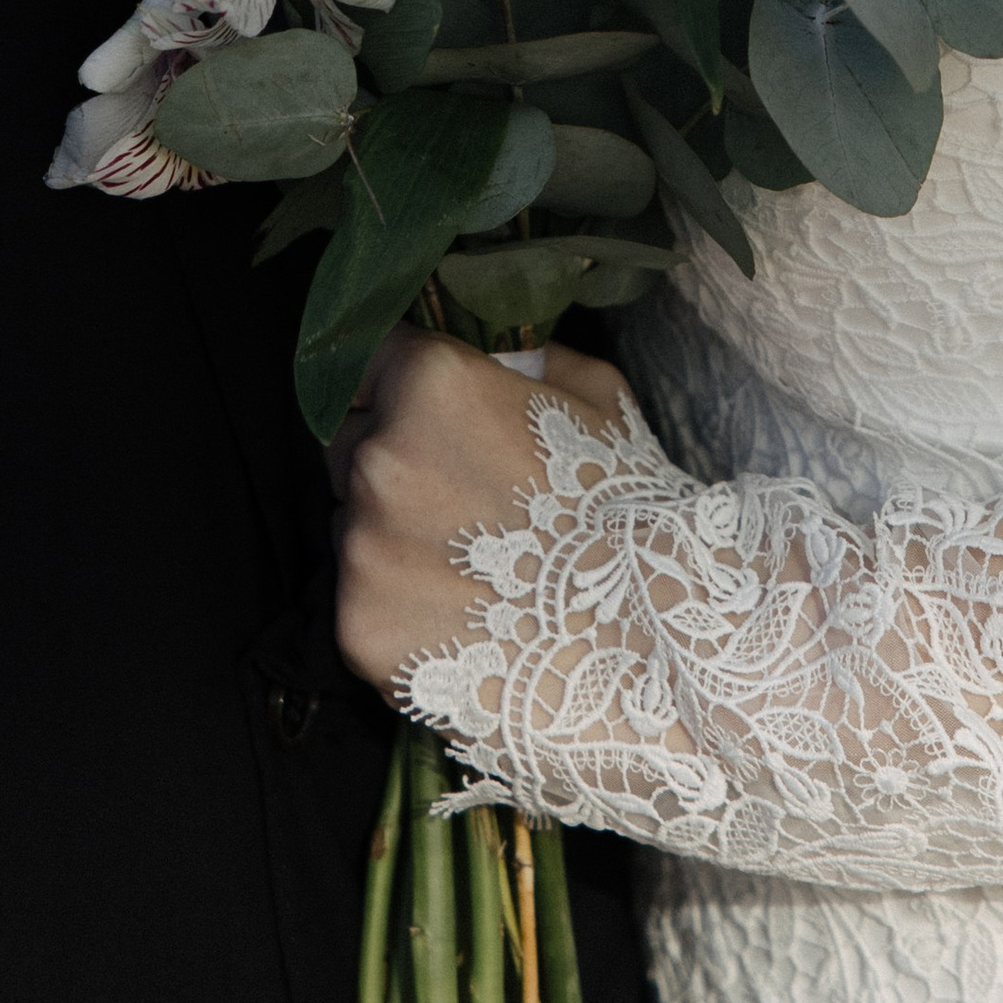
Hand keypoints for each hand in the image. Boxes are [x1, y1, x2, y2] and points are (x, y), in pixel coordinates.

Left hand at [334, 328, 630, 691]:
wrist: (654, 641)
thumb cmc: (632, 509)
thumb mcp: (595, 395)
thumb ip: (523, 362)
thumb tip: (489, 361)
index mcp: (430, 386)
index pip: (364, 364)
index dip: (395, 388)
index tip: (424, 416)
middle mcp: (380, 460)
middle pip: (348, 444)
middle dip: (390, 460)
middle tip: (460, 499)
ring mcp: (362, 548)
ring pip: (351, 526)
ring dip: (391, 537)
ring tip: (474, 571)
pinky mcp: (358, 626)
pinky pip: (359, 601)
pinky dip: (396, 608)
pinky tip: (462, 621)